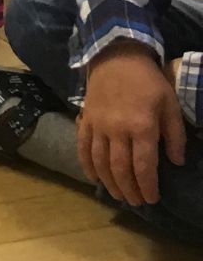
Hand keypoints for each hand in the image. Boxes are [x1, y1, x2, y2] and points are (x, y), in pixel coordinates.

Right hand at [79, 43, 187, 205]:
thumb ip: (175, 135)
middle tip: (137, 203)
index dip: (148, 186)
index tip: (153, 199)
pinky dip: (87, 165)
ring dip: (109, 183)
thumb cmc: (148, 81)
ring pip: (100, 162)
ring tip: (119, 196)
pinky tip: (93, 178)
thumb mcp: (170, 104)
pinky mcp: (85, 120)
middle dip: (129, 190)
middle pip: (120, 169)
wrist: (116, 57)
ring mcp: (98, 126)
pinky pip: (82, 147)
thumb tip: (177, 162)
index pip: (144, 166)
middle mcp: (117, 130)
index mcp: (142, 127)